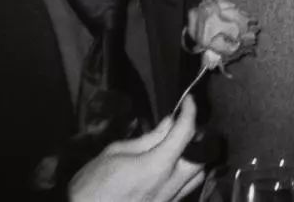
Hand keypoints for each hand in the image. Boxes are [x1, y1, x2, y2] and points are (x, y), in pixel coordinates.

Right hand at [69, 95, 204, 201]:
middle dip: (198, 138)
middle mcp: (170, 184)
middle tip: (184, 127)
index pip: (186, 132)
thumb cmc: (92, 185)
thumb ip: (148, 138)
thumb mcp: (115, 153)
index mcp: (157, 166)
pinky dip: (186, 175)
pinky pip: (186, 190)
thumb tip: (169, 123)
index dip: (190, 112)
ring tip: (180, 147)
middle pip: (202, 156)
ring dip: (195, 158)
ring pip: (198, 176)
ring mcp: (170, 200)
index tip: (188, 101)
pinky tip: (173, 168)